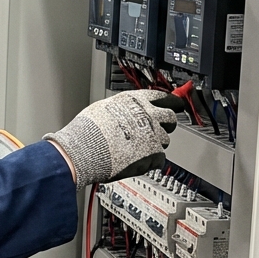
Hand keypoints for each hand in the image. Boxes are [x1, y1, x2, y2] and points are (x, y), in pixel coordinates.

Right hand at [44, 89, 184, 188]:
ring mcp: (153, 135)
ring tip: (136, 148)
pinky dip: (149, 160)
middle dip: (165, 124)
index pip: (163, 97)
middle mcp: (148, 115)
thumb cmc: (87, 130)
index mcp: (135, 100)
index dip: (170, 101)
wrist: (83, 150)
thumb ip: (123, 108)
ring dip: (155, 144)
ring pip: (165, 140)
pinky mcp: (154, 155)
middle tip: (157, 130)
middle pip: (170, 118)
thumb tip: (128, 111)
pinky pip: (159, 158)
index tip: (175, 104)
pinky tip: (135, 159)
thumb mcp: (104, 107)